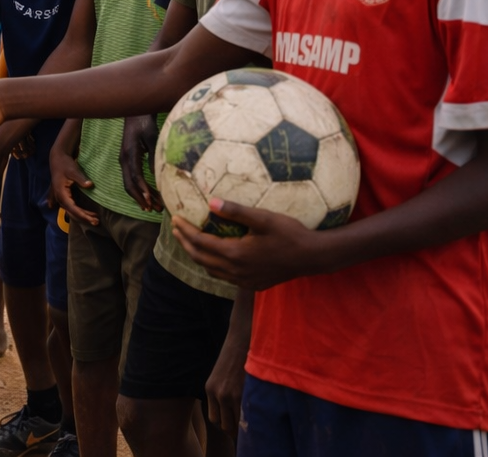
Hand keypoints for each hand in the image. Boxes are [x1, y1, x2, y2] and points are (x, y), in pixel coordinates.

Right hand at [49, 136, 97, 225]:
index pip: (73, 208)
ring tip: (95, 218)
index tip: (93, 219)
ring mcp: (61, 197)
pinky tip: (86, 214)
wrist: (58, 158)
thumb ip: (81, 179)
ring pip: (72, 211)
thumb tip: (90, 185)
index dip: (83, 215)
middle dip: (84, 218)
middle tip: (97, 222)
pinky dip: (79, 211)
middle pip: (72, 212)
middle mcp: (60, 198)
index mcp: (61, 193)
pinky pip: (71, 207)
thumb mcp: (73, 170)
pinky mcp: (64, 196)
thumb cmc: (65, 164)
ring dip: (82, 215)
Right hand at [120, 115, 162, 212]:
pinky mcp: (127, 160)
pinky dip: (138, 189)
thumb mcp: (152, 137)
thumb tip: (158, 174)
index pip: (134, 175)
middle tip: (154, 209)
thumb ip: (153, 155)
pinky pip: (130, 178)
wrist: (135, 112)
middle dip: (141, 198)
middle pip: (129, 184)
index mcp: (129, 153)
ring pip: (129, 183)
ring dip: (140, 196)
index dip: (142, 189)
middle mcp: (124, 159)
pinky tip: (147, 195)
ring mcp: (124, 160)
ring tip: (153, 207)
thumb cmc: (145, 122)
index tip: (150, 200)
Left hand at [171, 199, 324, 289]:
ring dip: (197, 255)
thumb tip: (210, 202)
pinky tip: (214, 256)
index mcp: (236, 254)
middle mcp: (236, 271)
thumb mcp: (264, 218)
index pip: (200, 243)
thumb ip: (237, 211)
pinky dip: (212, 265)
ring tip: (189, 241)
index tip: (175, 218)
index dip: (185, 231)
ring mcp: (244, 281)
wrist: (312, 257)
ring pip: (211, 270)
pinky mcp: (253, 284)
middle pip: (200, 258)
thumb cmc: (290, 234)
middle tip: (176, 228)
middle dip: (185, 243)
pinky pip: (224, 276)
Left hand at [205, 304, 249, 436]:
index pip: (215, 419)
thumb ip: (225, 390)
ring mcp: (230, 394)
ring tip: (255, 428)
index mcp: (210, 389)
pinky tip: (260, 420)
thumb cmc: (237, 354)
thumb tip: (235, 410)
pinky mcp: (243, 392)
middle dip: (235, 431)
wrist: (243, 335)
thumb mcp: (223, 373)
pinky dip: (252, 421)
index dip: (226, 425)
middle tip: (247, 432)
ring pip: (236, 425)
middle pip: (224, 426)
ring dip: (245, 428)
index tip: (236, 428)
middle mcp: (218, 394)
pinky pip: (246, 417)